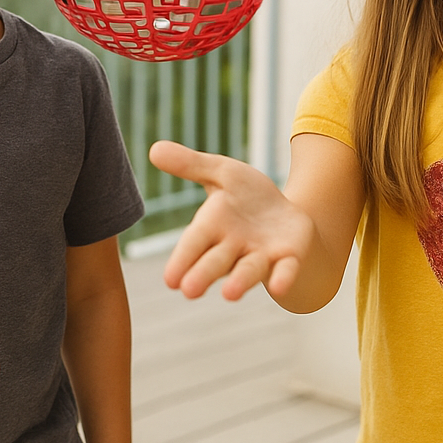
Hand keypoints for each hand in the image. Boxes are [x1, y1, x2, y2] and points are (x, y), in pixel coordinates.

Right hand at [148, 140, 313, 300]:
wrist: (285, 213)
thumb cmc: (245, 196)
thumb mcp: (221, 172)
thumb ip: (191, 165)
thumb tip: (154, 149)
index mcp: (212, 225)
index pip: (194, 242)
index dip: (182, 260)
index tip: (170, 280)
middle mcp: (233, 246)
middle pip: (216, 261)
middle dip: (203, 274)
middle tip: (189, 291)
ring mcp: (261, 254)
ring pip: (248, 270)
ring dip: (240, 281)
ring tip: (229, 294)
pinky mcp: (288, 257)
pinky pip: (285, 269)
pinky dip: (282, 277)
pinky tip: (279, 286)